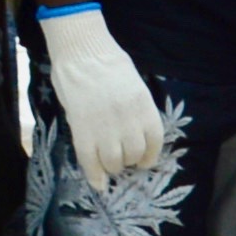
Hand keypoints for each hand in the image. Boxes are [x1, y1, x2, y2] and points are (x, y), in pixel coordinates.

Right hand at [37, 3, 169, 181]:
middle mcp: (127, 119)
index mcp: (144, 106)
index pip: (155, 141)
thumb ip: (137, 109)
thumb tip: (137, 132)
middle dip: (129, 161)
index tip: (144, 161)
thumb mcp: (134, 84)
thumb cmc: (108, 62)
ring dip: (112, 167)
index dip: (150, 156)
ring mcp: (104, 126)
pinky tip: (98, 184)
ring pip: (113, 161)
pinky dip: (94, 176)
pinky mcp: (81, 129)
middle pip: (134, 154)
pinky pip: (89, 160)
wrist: (81, 51)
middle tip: (122, 159)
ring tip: (109, 163)